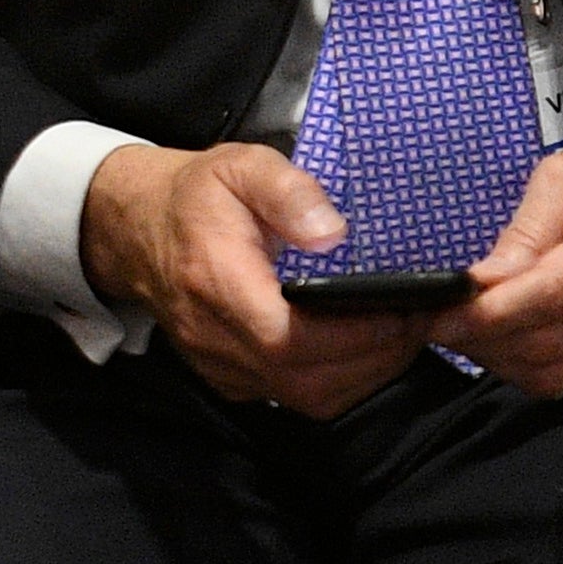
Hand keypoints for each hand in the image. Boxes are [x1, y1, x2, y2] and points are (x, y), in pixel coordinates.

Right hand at [82, 140, 436, 417]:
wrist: (139, 228)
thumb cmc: (198, 195)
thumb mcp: (242, 166)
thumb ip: (288, 191)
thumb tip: (334, 234)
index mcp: (215, 282)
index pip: (289, 339)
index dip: (356, 335)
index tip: (407, 310)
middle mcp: (213, 337)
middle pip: (307, 379)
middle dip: (377, 356)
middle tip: (424, 318)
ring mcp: (220, 366)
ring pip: (308, 397)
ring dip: (367, 372)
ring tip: (405, 331)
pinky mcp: (231, 379)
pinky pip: (296, 397)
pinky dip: (343, 379)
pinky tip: (369, 345)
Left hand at [426, 122, 562, 394]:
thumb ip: (524, 230)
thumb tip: (479, 284)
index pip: (548, 296)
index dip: (486, 315)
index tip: (437, 316)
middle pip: (544, 343)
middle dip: (480, 340)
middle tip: (439, 322)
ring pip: (552, 373)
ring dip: (499, 359)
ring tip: (471, 330)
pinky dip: (528, 368)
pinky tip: (511, 339)